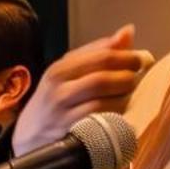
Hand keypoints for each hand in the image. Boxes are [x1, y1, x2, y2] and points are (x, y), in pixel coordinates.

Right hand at [13, 25, 153, 155]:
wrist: (28, 137)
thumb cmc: (54, 100)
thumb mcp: (67, 72)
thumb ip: (97, 52)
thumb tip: (128, 31)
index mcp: (59, 70)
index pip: (100, 56)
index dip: (127, 57)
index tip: (141, 59)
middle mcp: (59, 90)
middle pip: (103, 78)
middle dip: (127, 77)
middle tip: (137, 79)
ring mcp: (64, 114)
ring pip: (104, 101)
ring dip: (124, 98)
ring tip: (129, 95)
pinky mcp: (71, 134)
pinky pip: (101, 121)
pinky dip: (116, 115)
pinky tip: (121, 113)